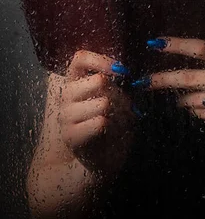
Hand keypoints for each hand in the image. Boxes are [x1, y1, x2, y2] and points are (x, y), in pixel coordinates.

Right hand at [59, 50, 135, 176]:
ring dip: (120, 113)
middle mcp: (67, 95)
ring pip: (104, 102)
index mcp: (77, 81)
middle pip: (99, 80)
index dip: (101, 59)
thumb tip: (123, 71)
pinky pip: (101, 121)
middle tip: (124, 107)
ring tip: (119, 123)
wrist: (100, 161)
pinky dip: (115, 128)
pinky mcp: (71, 135)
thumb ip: (116, 84)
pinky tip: (112, 135)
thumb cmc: (111, 124)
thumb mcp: (116, 99)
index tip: (119, 69)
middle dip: (120, 93)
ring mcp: (66, 116)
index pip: (80, 58)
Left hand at [143, 37, 204, 150]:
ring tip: (189, 97)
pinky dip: (198, 110)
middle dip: (162, 79)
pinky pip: (201, 113)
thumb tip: (188, 58)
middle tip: (142, 81)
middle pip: (189, 76)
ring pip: (192, 99)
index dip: (177, 45)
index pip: (202, 48)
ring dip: (184, 98)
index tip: (155, 43)